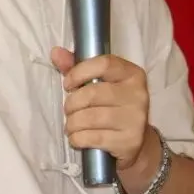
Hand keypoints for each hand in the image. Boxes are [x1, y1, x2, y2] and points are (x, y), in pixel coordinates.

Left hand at [51, 47, 150, 171]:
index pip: (104, 64)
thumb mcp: (100, 83)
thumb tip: (55, 52)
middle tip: (68, 109)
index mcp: (132, 74)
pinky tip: (77, 137)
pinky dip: (78, 138)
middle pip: (92, 94)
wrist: (135, 140)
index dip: (79, 72)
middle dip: (72, 104)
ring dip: (72, 123)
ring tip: (71, 125)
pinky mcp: (130, 141)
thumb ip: (77, 67)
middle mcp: (138, 94)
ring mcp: (136, 118)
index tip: (68, 84)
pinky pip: (94, 138)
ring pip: (91, 118)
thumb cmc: (112, 106)